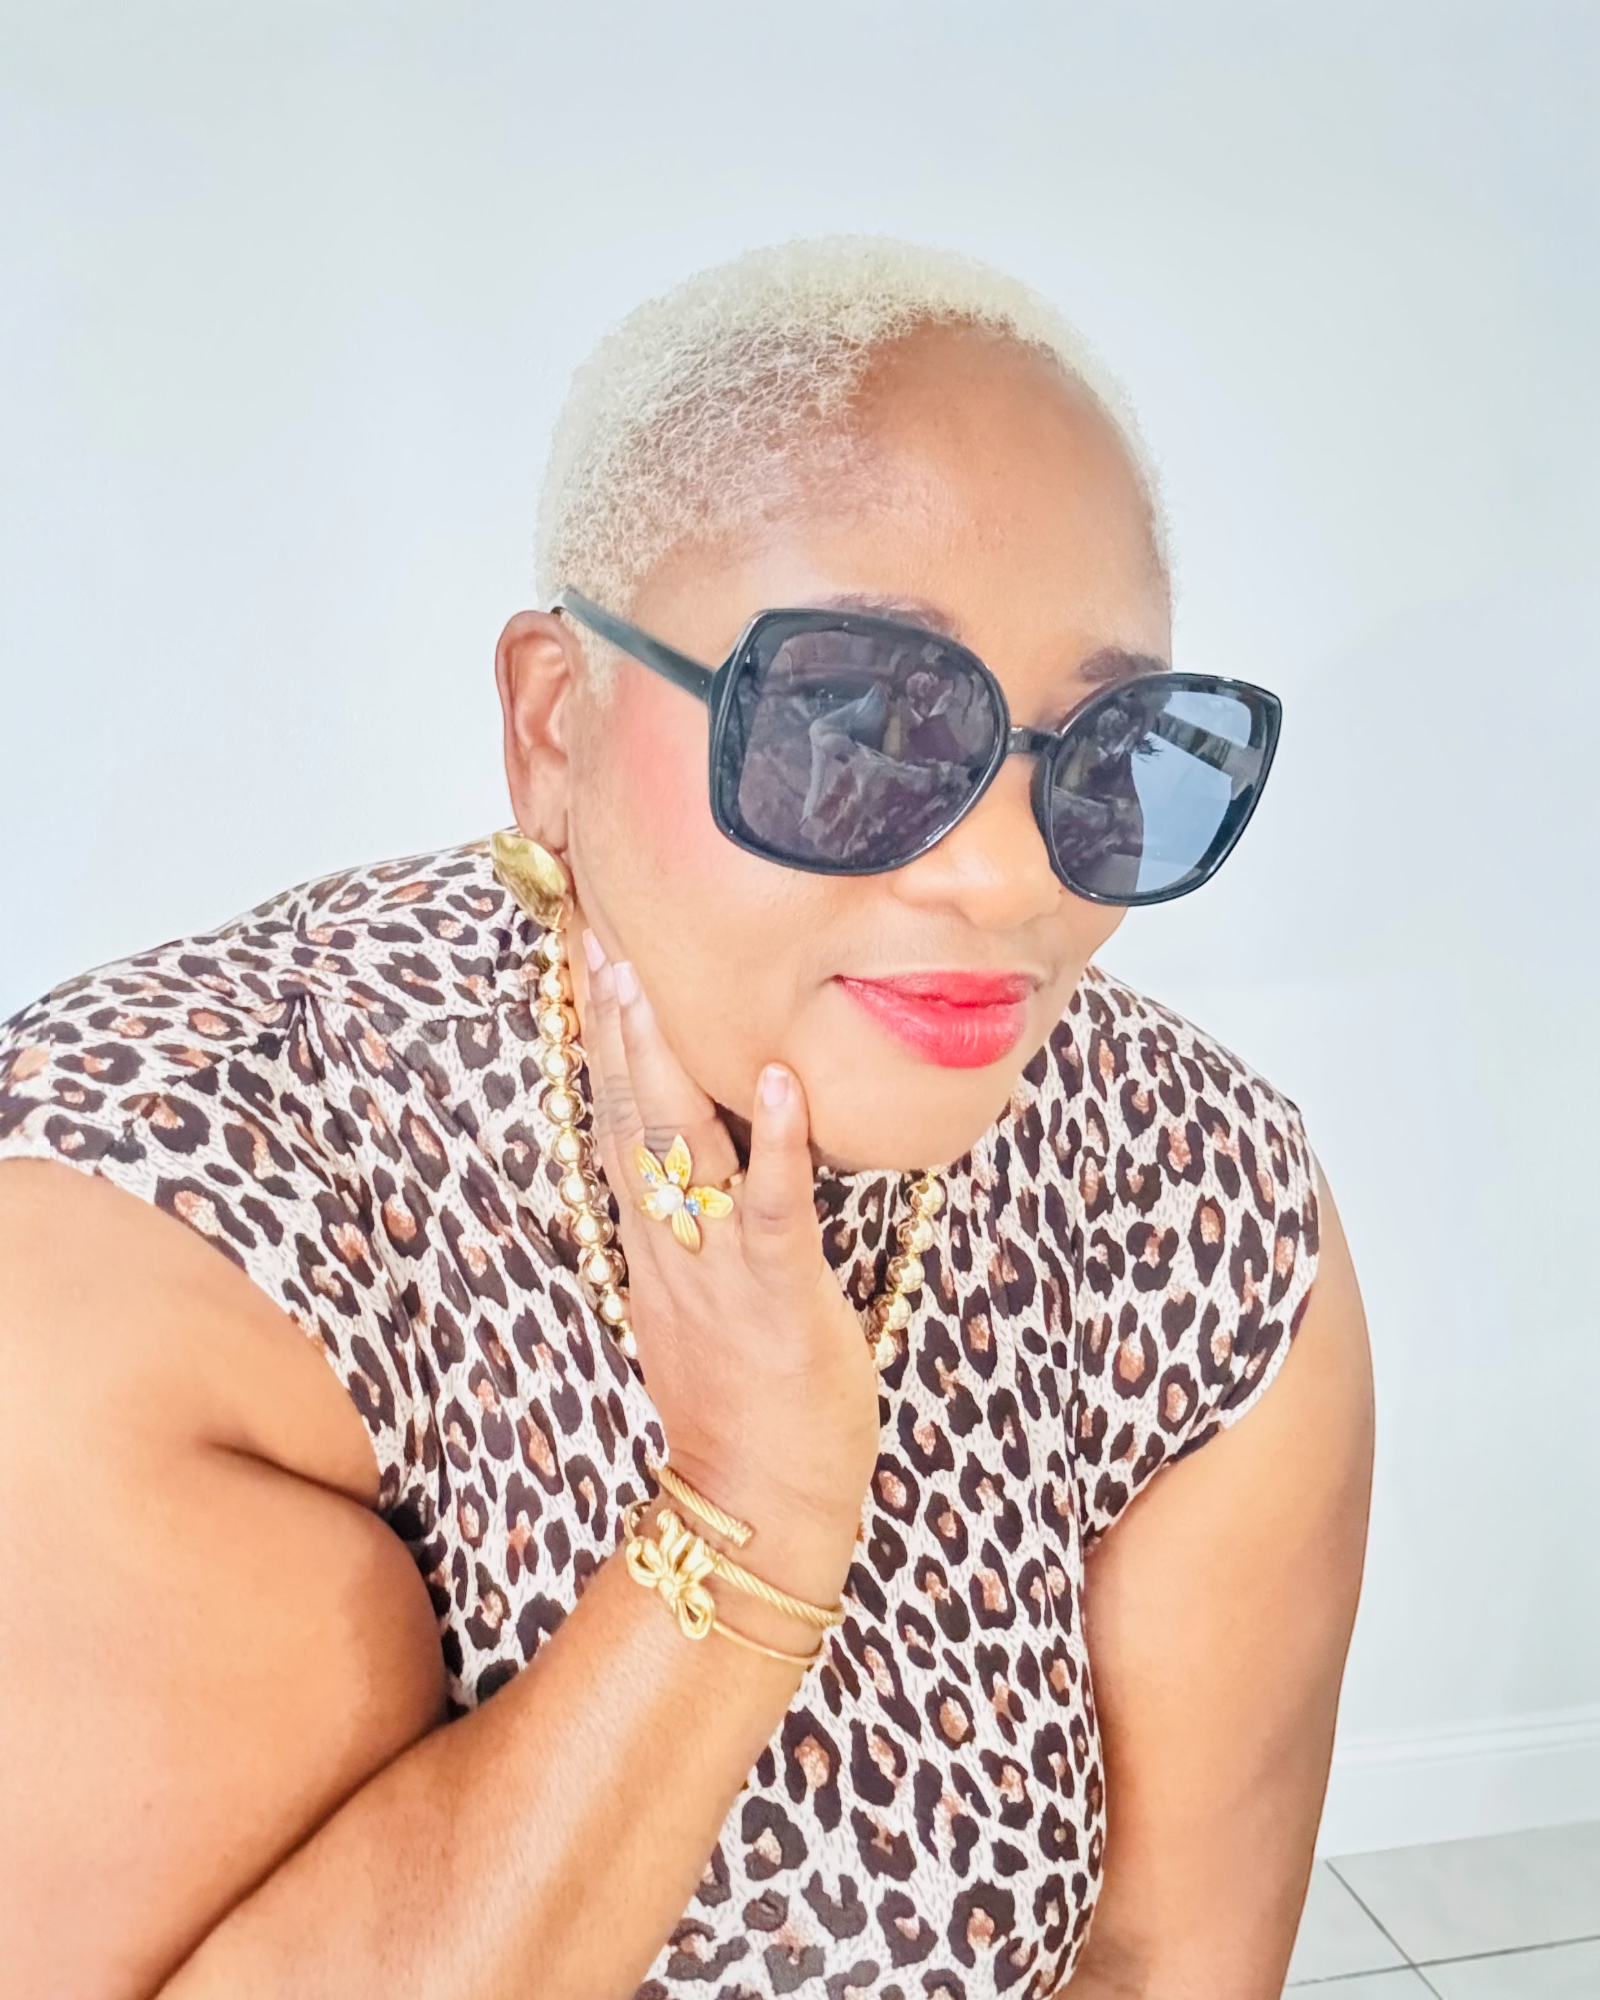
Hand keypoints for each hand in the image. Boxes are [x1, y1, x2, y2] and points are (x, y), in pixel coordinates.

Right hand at [575, 929, 878, 1606]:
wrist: (756, 1502)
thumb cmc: (739, 1394)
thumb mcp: (691, 1294)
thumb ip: (684, 1218)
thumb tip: (690, 1149)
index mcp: (654, 1234)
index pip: (613, 1111)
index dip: (598, 1029)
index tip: (586, 949)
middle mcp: (671, 1239)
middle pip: (626, 1112)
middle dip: (610, 1017)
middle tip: (593, 926)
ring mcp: (718, 1265)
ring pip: (677, 1149)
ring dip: (661, 1061)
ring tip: (648, 979)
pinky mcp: (778, 1295)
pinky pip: (772, 1211)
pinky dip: (773, 1146)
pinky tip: (776, 1081)